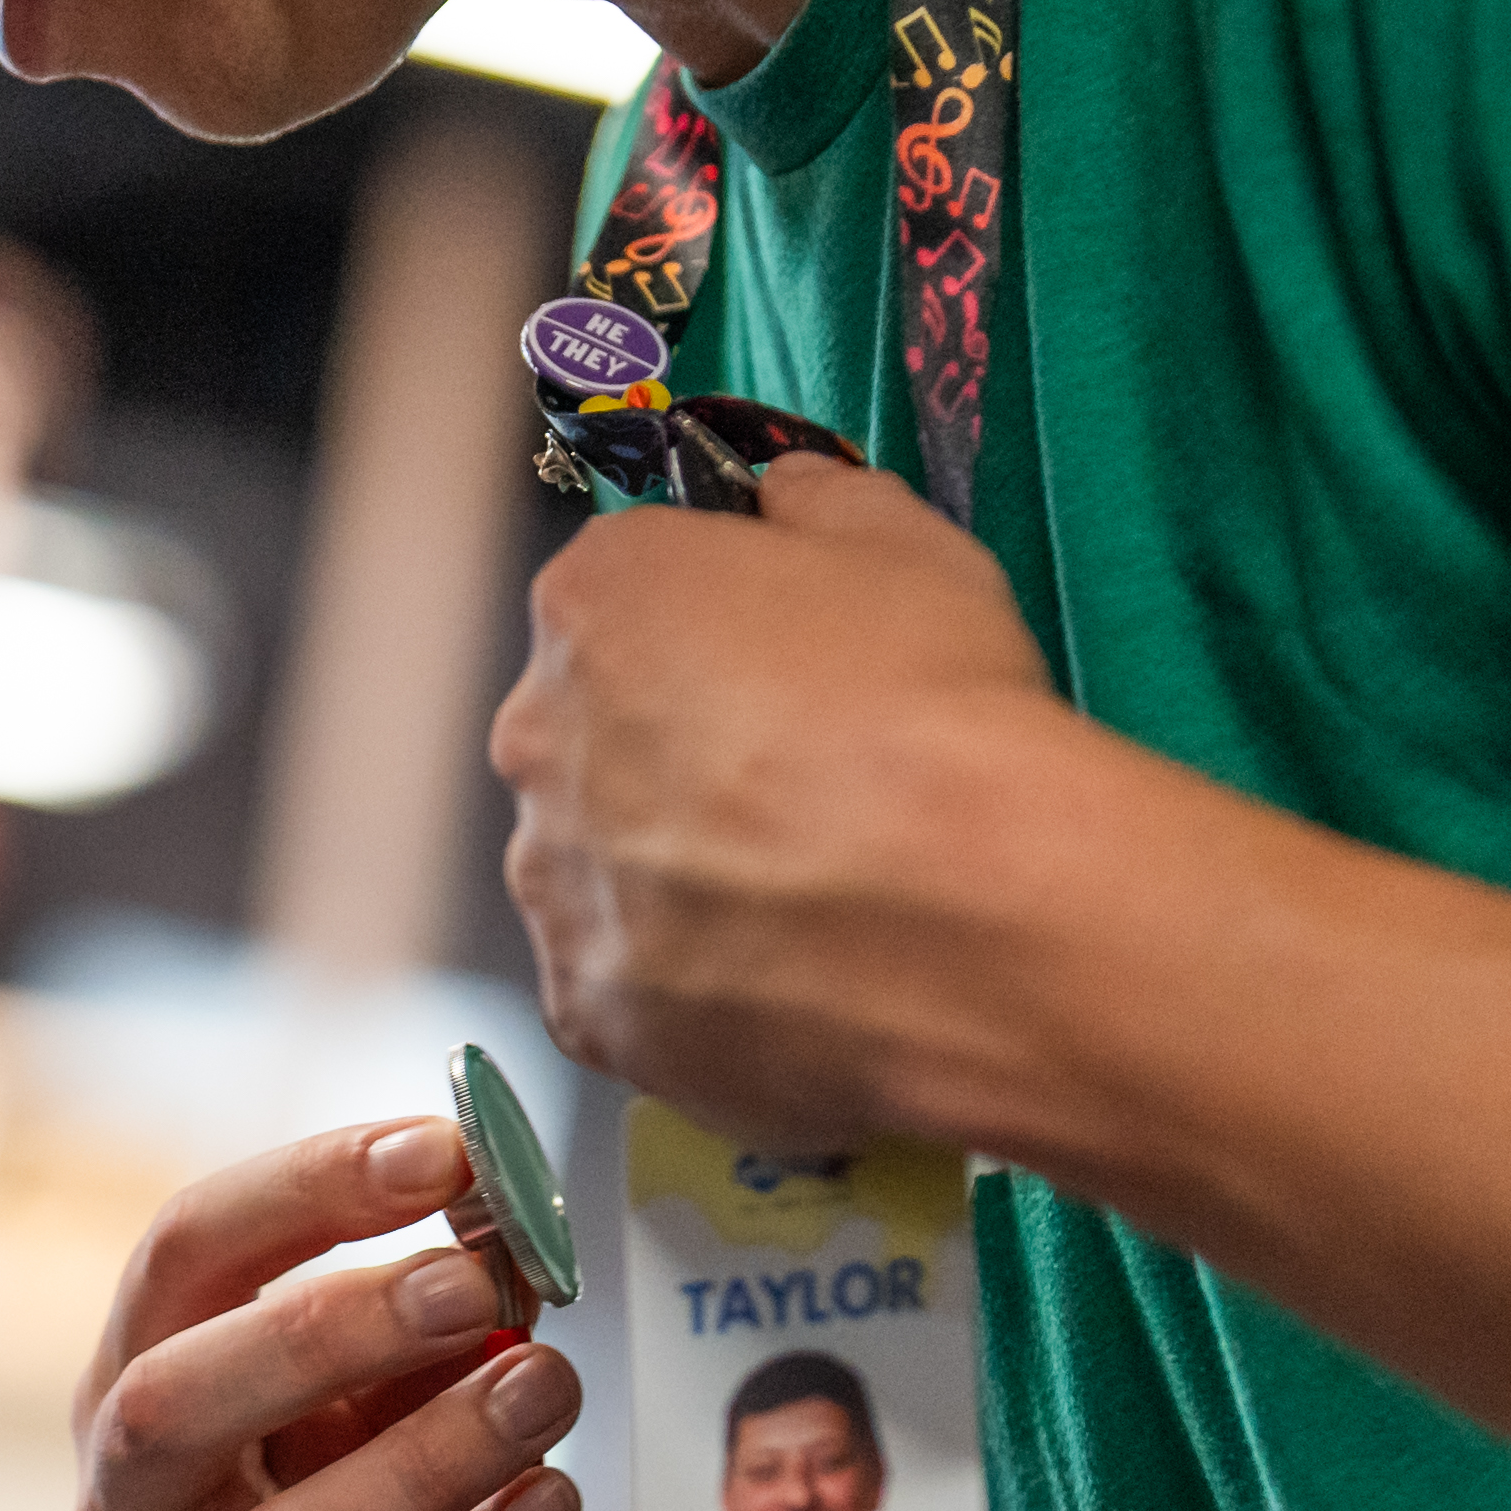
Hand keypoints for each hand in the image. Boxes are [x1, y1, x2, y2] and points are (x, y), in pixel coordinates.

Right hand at [75, 1118, 583, 1510]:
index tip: (444, 1151)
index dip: (303, 1190)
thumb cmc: (365, 1501)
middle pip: (173, 1405)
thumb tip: (509, 1226)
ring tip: (549, 1390)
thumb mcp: (383, 1390)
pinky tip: (548, 1507)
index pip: (181, 1253)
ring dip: (420, 1463)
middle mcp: (124, 1508)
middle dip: (328, 1331)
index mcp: (134, 1378)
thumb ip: (431, 1311)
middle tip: (477, 1285)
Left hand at [493, 442, 1086, 1150]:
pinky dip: (693, 986)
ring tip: (808, 900)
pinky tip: (791, 979)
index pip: (627, 590)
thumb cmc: (937, 711)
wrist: (972, 917)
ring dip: (678, 875)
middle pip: (597, 732)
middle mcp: (538, 737)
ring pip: (603, 866)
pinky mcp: (587, 1012)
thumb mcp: (909, 547)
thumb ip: (820, 507)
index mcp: (595, 600)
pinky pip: (628, 989)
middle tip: (804, 789)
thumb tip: (786, 498)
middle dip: (678, 752)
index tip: (788, 662)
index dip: (716, 624)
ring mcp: (553, 888)